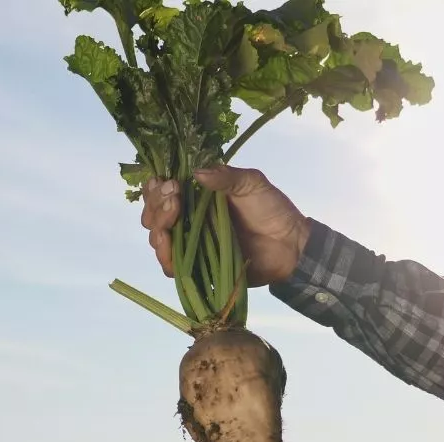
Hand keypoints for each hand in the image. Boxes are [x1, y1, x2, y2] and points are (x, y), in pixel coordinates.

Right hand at [140, 165, 310, 286]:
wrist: (290, 246)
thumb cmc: (272, 209)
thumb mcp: (252, 183)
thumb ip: (226, 176)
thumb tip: (196, 172)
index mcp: (196, 195)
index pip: (162, 190)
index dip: (157, 188)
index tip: (170, 185)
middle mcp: (188, 218)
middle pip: (153, 214)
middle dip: (156, 208)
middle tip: (174, 202)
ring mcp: (191, 243)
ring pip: (158, 239)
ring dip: (157, 231)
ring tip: (169, 226)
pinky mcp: (197, 267)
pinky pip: (172, 267)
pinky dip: (166, 259)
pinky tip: (169, 250)